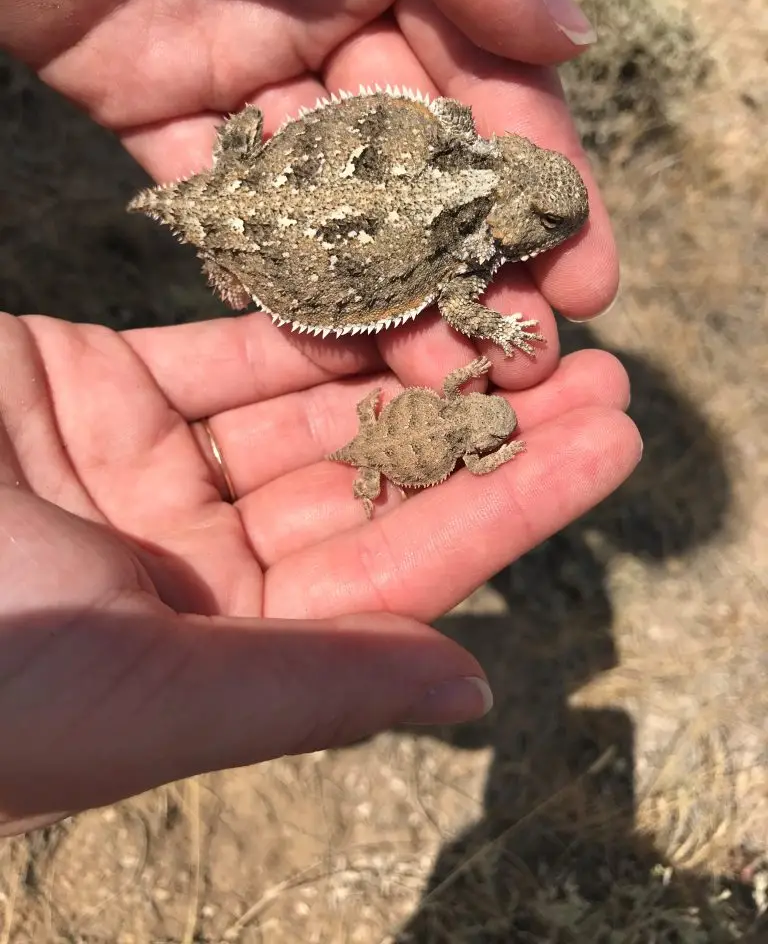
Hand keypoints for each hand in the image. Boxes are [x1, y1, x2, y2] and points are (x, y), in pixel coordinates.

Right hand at [0, 312, 638, 834]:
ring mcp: (142, 472)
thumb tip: (470, 690)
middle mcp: (190, 569)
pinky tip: (391, 277)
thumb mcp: (137, 698)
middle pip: (369, 484)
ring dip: (407, 361)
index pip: (397, 577)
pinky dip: (303, 313)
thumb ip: (308, 689)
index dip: (507, 507)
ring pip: (307, 408)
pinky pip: (221, 342)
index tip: (605, 440)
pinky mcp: (91, 385)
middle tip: (594, 362)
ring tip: (515, 306)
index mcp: (214, 660)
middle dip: (481, 426)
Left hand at [1, 0, 614, 393]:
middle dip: (477, 261)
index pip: (485, 87)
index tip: (589, 274)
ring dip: (388, 289)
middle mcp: (329, 17)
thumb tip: (571, 38)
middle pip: (418, 163)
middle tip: (530, 351)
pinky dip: (268, 268)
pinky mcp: (159, 110)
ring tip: (440, 374)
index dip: (538, 184)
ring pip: (331, 201)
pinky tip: (320, 343)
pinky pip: (226, 207)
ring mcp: (245, 73)